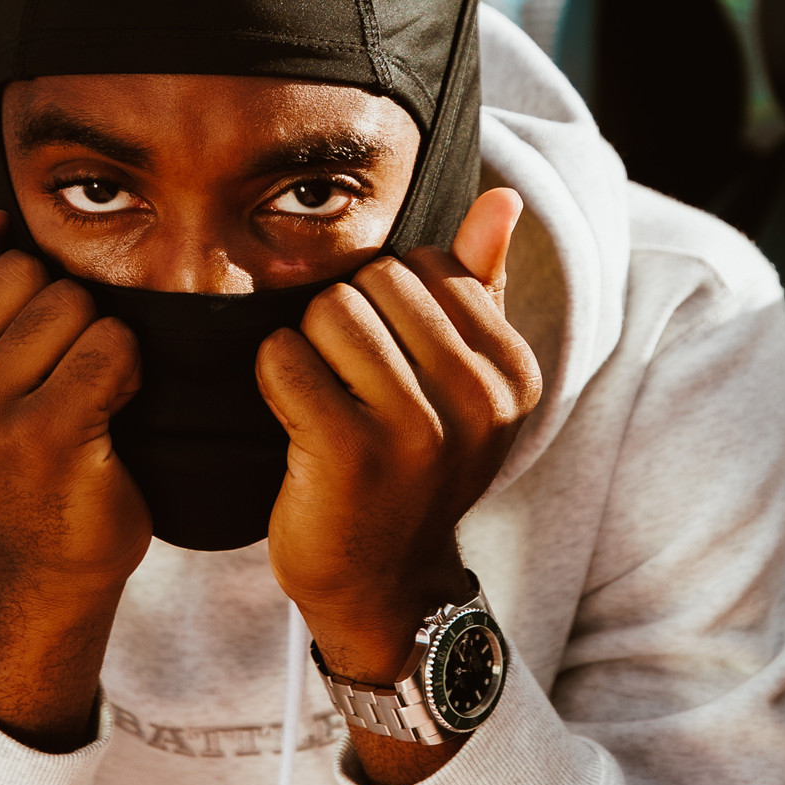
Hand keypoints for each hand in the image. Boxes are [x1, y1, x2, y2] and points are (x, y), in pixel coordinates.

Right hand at [0, 212, 149, 747]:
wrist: (39, 565)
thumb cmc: (4, 457)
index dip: (11, 281)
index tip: (13, 343)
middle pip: (23, 272)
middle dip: (57, 312)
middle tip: (53, 376)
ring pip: (71, 304)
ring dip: (94, 344)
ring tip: (78, 397)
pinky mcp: (43, 438)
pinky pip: (110, 345)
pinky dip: (125, 371)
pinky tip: (108, 412)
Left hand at [256, 189, 540, 686]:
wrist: (385, 584)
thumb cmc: (414, 469)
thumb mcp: (465, 387)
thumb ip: (482, 288)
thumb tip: (500, 199)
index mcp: (510, 371)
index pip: (426, 266)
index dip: (386, 305)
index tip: (390, 367)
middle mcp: (477, 399)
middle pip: (372, 280)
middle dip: (344, 321)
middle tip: (352, 388)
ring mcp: (416, 429)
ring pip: (328, 311)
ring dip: (308, 349)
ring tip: (326, 402)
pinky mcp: (348, 453)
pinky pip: (283, 358)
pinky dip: (275, 380)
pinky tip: (297, 422)